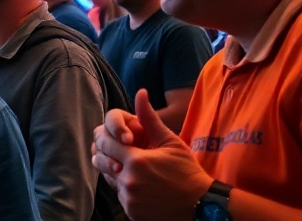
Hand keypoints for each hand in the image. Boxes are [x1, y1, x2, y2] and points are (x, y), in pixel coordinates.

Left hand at [91, 90, 210, 219]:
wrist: (200, 205)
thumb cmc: (187, 171)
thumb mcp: (170, 142)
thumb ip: (149, 118)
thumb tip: (140, 93)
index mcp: (136, 160)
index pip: (106, 142)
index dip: (108, 137)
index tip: (118, 138)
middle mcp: (128, 180)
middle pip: (100, 161)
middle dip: (106, 153)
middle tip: (120, 151)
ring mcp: (129, 199)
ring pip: (109, 179)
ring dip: (115, 171)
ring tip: (132, 168)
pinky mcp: (131, 212)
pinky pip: (119, 196)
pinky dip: (125, 188)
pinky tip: (140, 184)